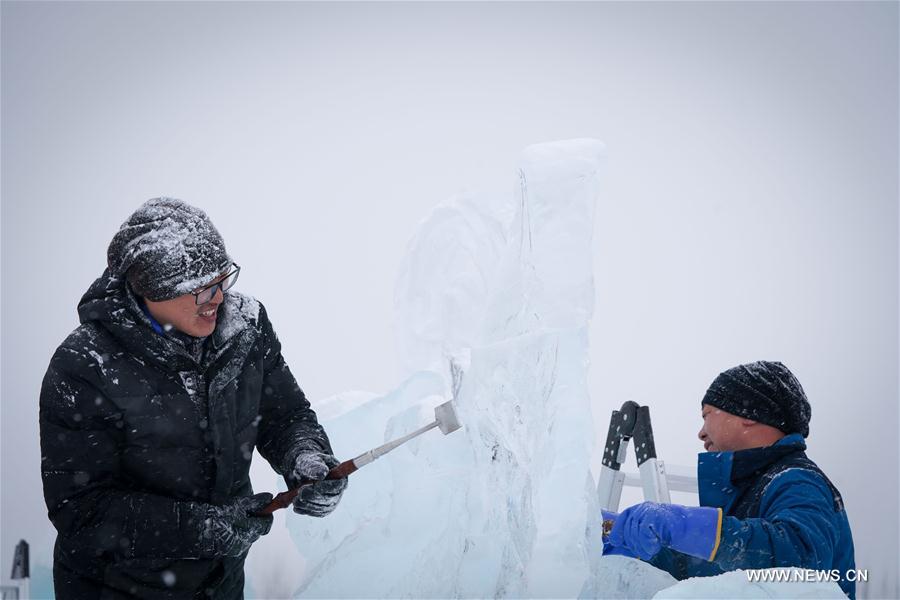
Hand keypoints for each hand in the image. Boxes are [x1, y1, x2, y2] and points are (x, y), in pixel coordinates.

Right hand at [200, 493, 273, 557]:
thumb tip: (269, 497)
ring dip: (246, 525)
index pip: (267, 523)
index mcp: (248, 531)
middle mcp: (244, 543)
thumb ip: (255, 502)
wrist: (194, 530)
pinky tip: (229, 525)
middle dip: (255, 518)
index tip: (262, 505)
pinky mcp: (228, 550)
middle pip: (258, 529)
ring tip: (235, 516)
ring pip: (248, 534)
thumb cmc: (215, 515)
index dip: (266, 513)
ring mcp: (236, 548)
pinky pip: (239, 539)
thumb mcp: (236, 505)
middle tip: (245, 509)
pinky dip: (237, 531)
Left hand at [289, 449, 346, 516]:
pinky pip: (316, 513)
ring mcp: (332, 501)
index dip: (323, 488)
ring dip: (307, 505)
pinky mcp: (324, 509)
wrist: (302, 472)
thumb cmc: (308, 464)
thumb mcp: (308, 461)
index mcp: (340, 476)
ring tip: (295, 499)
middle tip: (299, 494)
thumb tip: (322, 473)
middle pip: (330, 499)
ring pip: (321, 508)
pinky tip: (297, 505)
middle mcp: (339, 490)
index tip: (307, 487)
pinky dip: (305, 510)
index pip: (336, 486)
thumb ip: (314, 466)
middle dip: (312, 498)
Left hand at [607, 502, 721, 560]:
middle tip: (642, 551)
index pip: (623, 518)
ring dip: (641, 545)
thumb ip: (636, 534)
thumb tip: (620, 543)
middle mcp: (642, 508)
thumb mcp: (649, 531)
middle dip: (633, 543)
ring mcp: (649, 511)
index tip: (616, 542)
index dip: (617, 530)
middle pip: (628, 527)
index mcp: (640, 510)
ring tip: (650, 551)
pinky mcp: (655, 516)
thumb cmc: (668, 531)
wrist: (688, 528)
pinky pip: (643, 532)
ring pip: (634, 531)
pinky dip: (647, 543)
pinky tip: (654, 547)